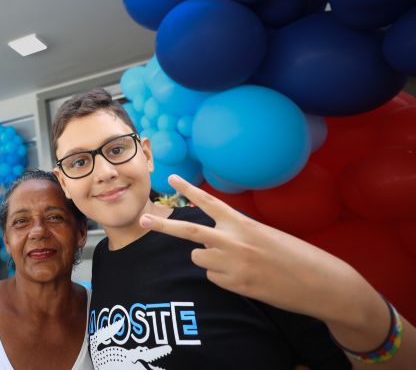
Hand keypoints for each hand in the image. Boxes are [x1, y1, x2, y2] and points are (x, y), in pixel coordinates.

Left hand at [139, 175, 372, 325]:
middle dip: (162, 225)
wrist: (320, 283)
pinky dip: (224, 278)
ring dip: (211, 260)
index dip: (188, 190)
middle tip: (142, 219)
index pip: (210, 202)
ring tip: (239, 264)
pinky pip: (213, 278)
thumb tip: (211, 242)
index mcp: (243, 223)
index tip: (171, 178)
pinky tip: (247, 278)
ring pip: (199, 259)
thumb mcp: (266, 235)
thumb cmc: (296, 256)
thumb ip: (237, 234)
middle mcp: (233, 241)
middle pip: (188, 231)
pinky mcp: (234, 284)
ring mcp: (232, 264)